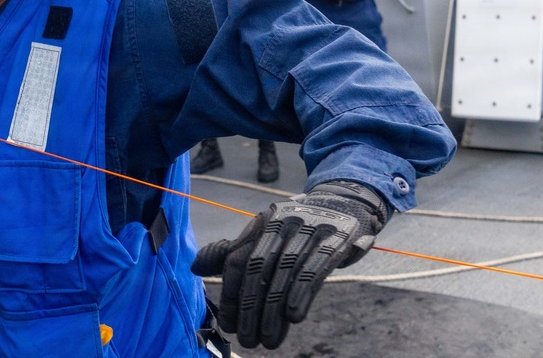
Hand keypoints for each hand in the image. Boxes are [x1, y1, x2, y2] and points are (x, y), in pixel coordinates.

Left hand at [191, 180, 388, 349]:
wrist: (347, 202)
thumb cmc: (300, 228)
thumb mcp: (265, 235)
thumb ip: (233, 252)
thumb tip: (195, 268)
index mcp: (261, 223)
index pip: (238, 260)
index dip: (231, 294)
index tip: (228, 324)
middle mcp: (281, 222)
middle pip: (259, 268)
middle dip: (250, 308)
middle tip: (248, 339)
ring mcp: (310, 227)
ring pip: (285, 272)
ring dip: (274, 309)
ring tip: (269, 339)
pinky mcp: (336, 237)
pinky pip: (315, 267)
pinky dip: (302, 293)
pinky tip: (293, 317)